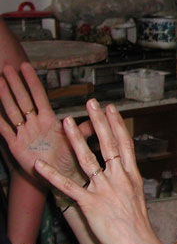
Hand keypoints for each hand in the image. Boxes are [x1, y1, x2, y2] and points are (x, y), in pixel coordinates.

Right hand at [0, 63, 91, 183]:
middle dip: (15, 84)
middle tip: (6, 67)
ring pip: (12, 111)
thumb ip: (86, 126)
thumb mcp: (78, 140)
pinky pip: (4, 131)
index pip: (38, 96)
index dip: (31, 81)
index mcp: (49, 120)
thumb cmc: (70, 158)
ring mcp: (24, 133)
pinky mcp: (16, 145)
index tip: (25, 65)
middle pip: (23, 99)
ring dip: (4, 96)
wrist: (60, 178)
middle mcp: (35, 124)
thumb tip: (101, 110)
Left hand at [34, 99, 153, 243]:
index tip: (112, 109)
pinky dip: (52, 175)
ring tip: (67, 121)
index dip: (117, 125)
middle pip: (108, 144)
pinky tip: (40, 165)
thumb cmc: (138, 228)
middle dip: (99, 122)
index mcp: (131, 176)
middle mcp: (119, 178)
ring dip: (76, 139)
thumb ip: (126, 184)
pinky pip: (68, 187)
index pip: (125, 144)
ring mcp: (104, 190)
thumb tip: (122, 175)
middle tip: (92, 103)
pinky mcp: (90, 204)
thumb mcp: (137, 199)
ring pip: (87, 159)